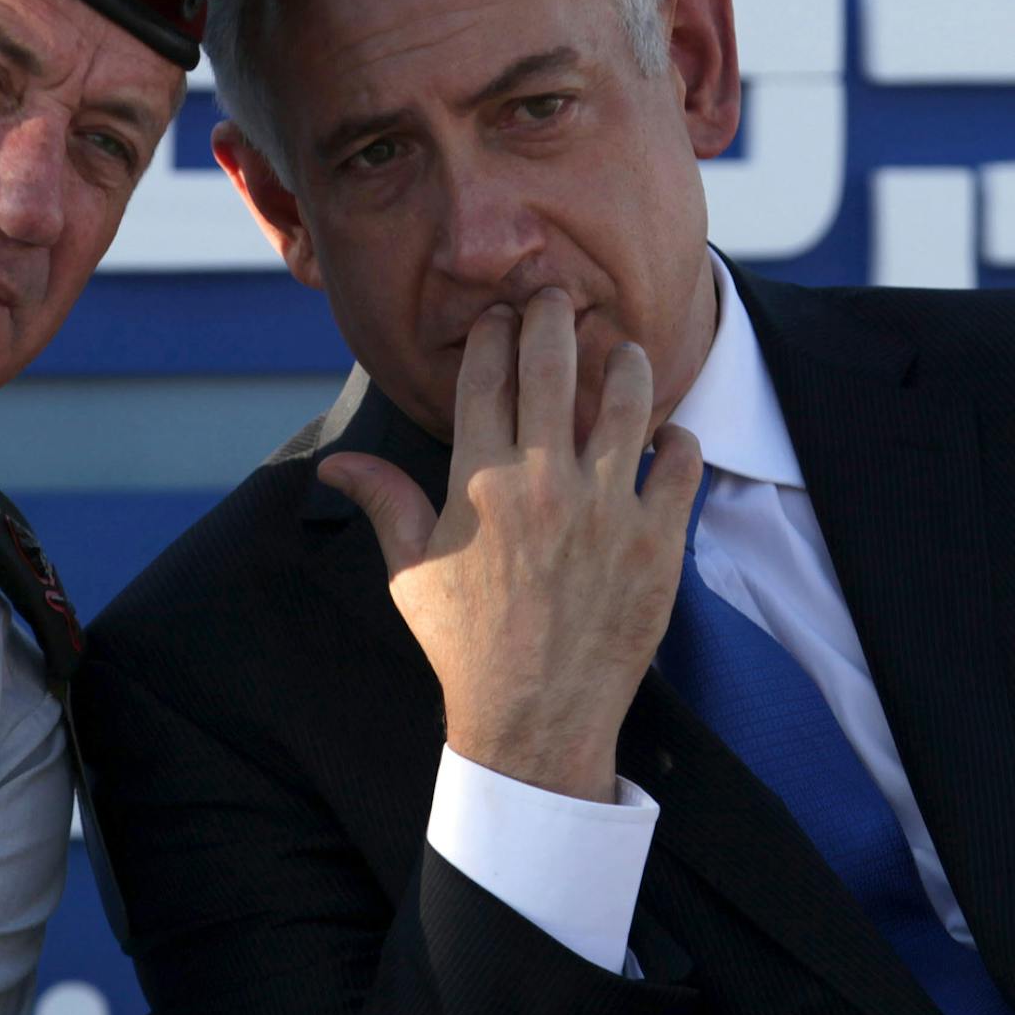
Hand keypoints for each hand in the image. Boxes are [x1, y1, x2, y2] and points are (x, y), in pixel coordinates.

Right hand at [319, 290, 700, 800]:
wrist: (533, 717)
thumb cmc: (465, 645)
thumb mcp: (411, 572)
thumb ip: (383, 504)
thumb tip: (333, 467)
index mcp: (478, 483)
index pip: (486, 378)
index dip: (494, 334)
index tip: (500, 315)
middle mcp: (542, 483)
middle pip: (553, 367)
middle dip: (555, 317)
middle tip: (559, 297)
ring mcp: (606, 509)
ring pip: (628, 403)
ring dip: (627, 364)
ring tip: (625, 351)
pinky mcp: (658, 541)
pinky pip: (681, 466)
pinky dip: (679, 442)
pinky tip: (669, 435)